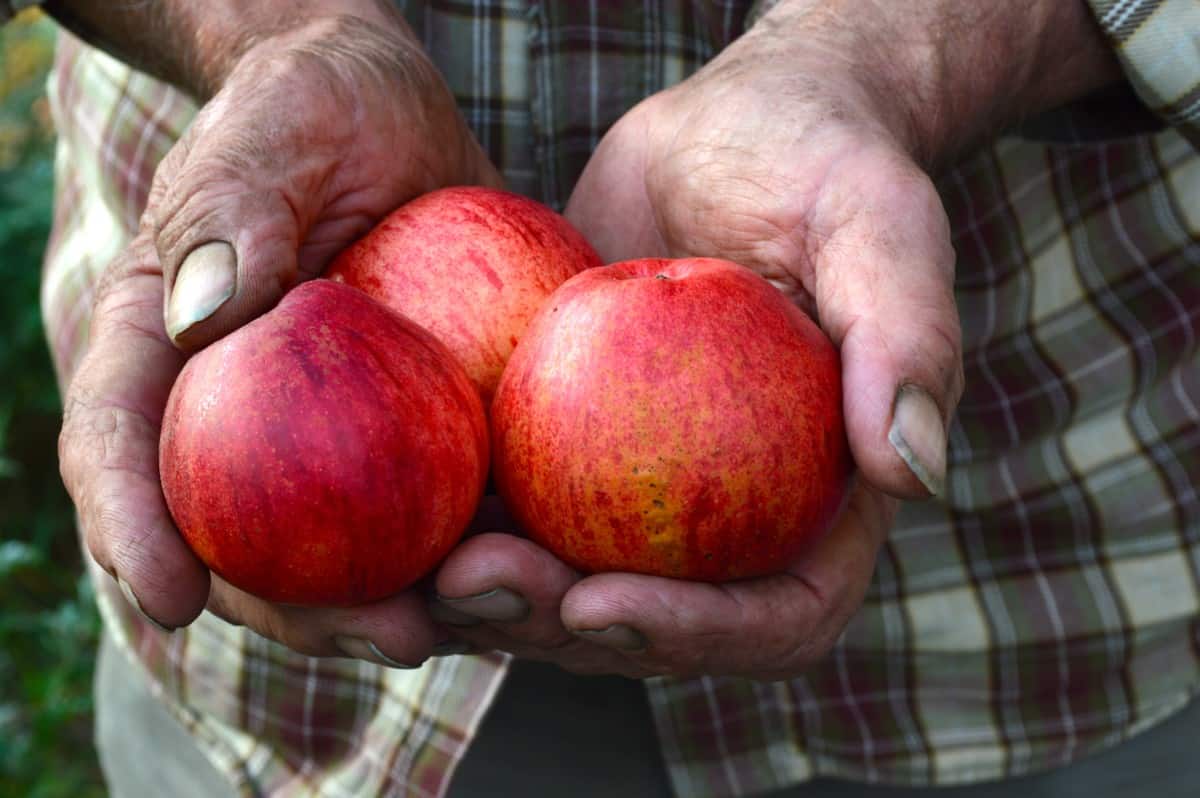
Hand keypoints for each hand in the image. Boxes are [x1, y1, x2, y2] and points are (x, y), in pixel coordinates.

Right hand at [58, 14, 499, 666]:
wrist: (394, 115)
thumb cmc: (318, 104)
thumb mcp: (279, 125)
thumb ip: (234, 208)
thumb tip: (202, 313)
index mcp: (163, 351)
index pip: (118, 448)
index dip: (130, 533)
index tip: (169, 602)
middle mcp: (235, 417)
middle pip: (240, 544)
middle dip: (306, 614)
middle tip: (391, 638)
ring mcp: (324, 440)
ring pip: (342, 554)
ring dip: (404, 607)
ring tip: (481, 620)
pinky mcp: (409, 436)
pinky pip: (434, 507)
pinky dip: (476, 549)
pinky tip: (538, 566)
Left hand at [427, 1, 973, 678]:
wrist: (731, 132)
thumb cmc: (823, 168)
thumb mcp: (879, 227)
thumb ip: (906, 339)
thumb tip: (913, 471)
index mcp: (818, 505)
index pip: (773, 617)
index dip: (691, 635)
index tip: (599, 602)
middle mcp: (729, 521)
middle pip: (647, 623)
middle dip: (556, 627)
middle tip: (471, 584)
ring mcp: (641, 491)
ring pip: (561, 583)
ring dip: (487, 598)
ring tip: (415, 571)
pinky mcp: (568, 445)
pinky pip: (511, 504)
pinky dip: (454, 517)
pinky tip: (391, 492)